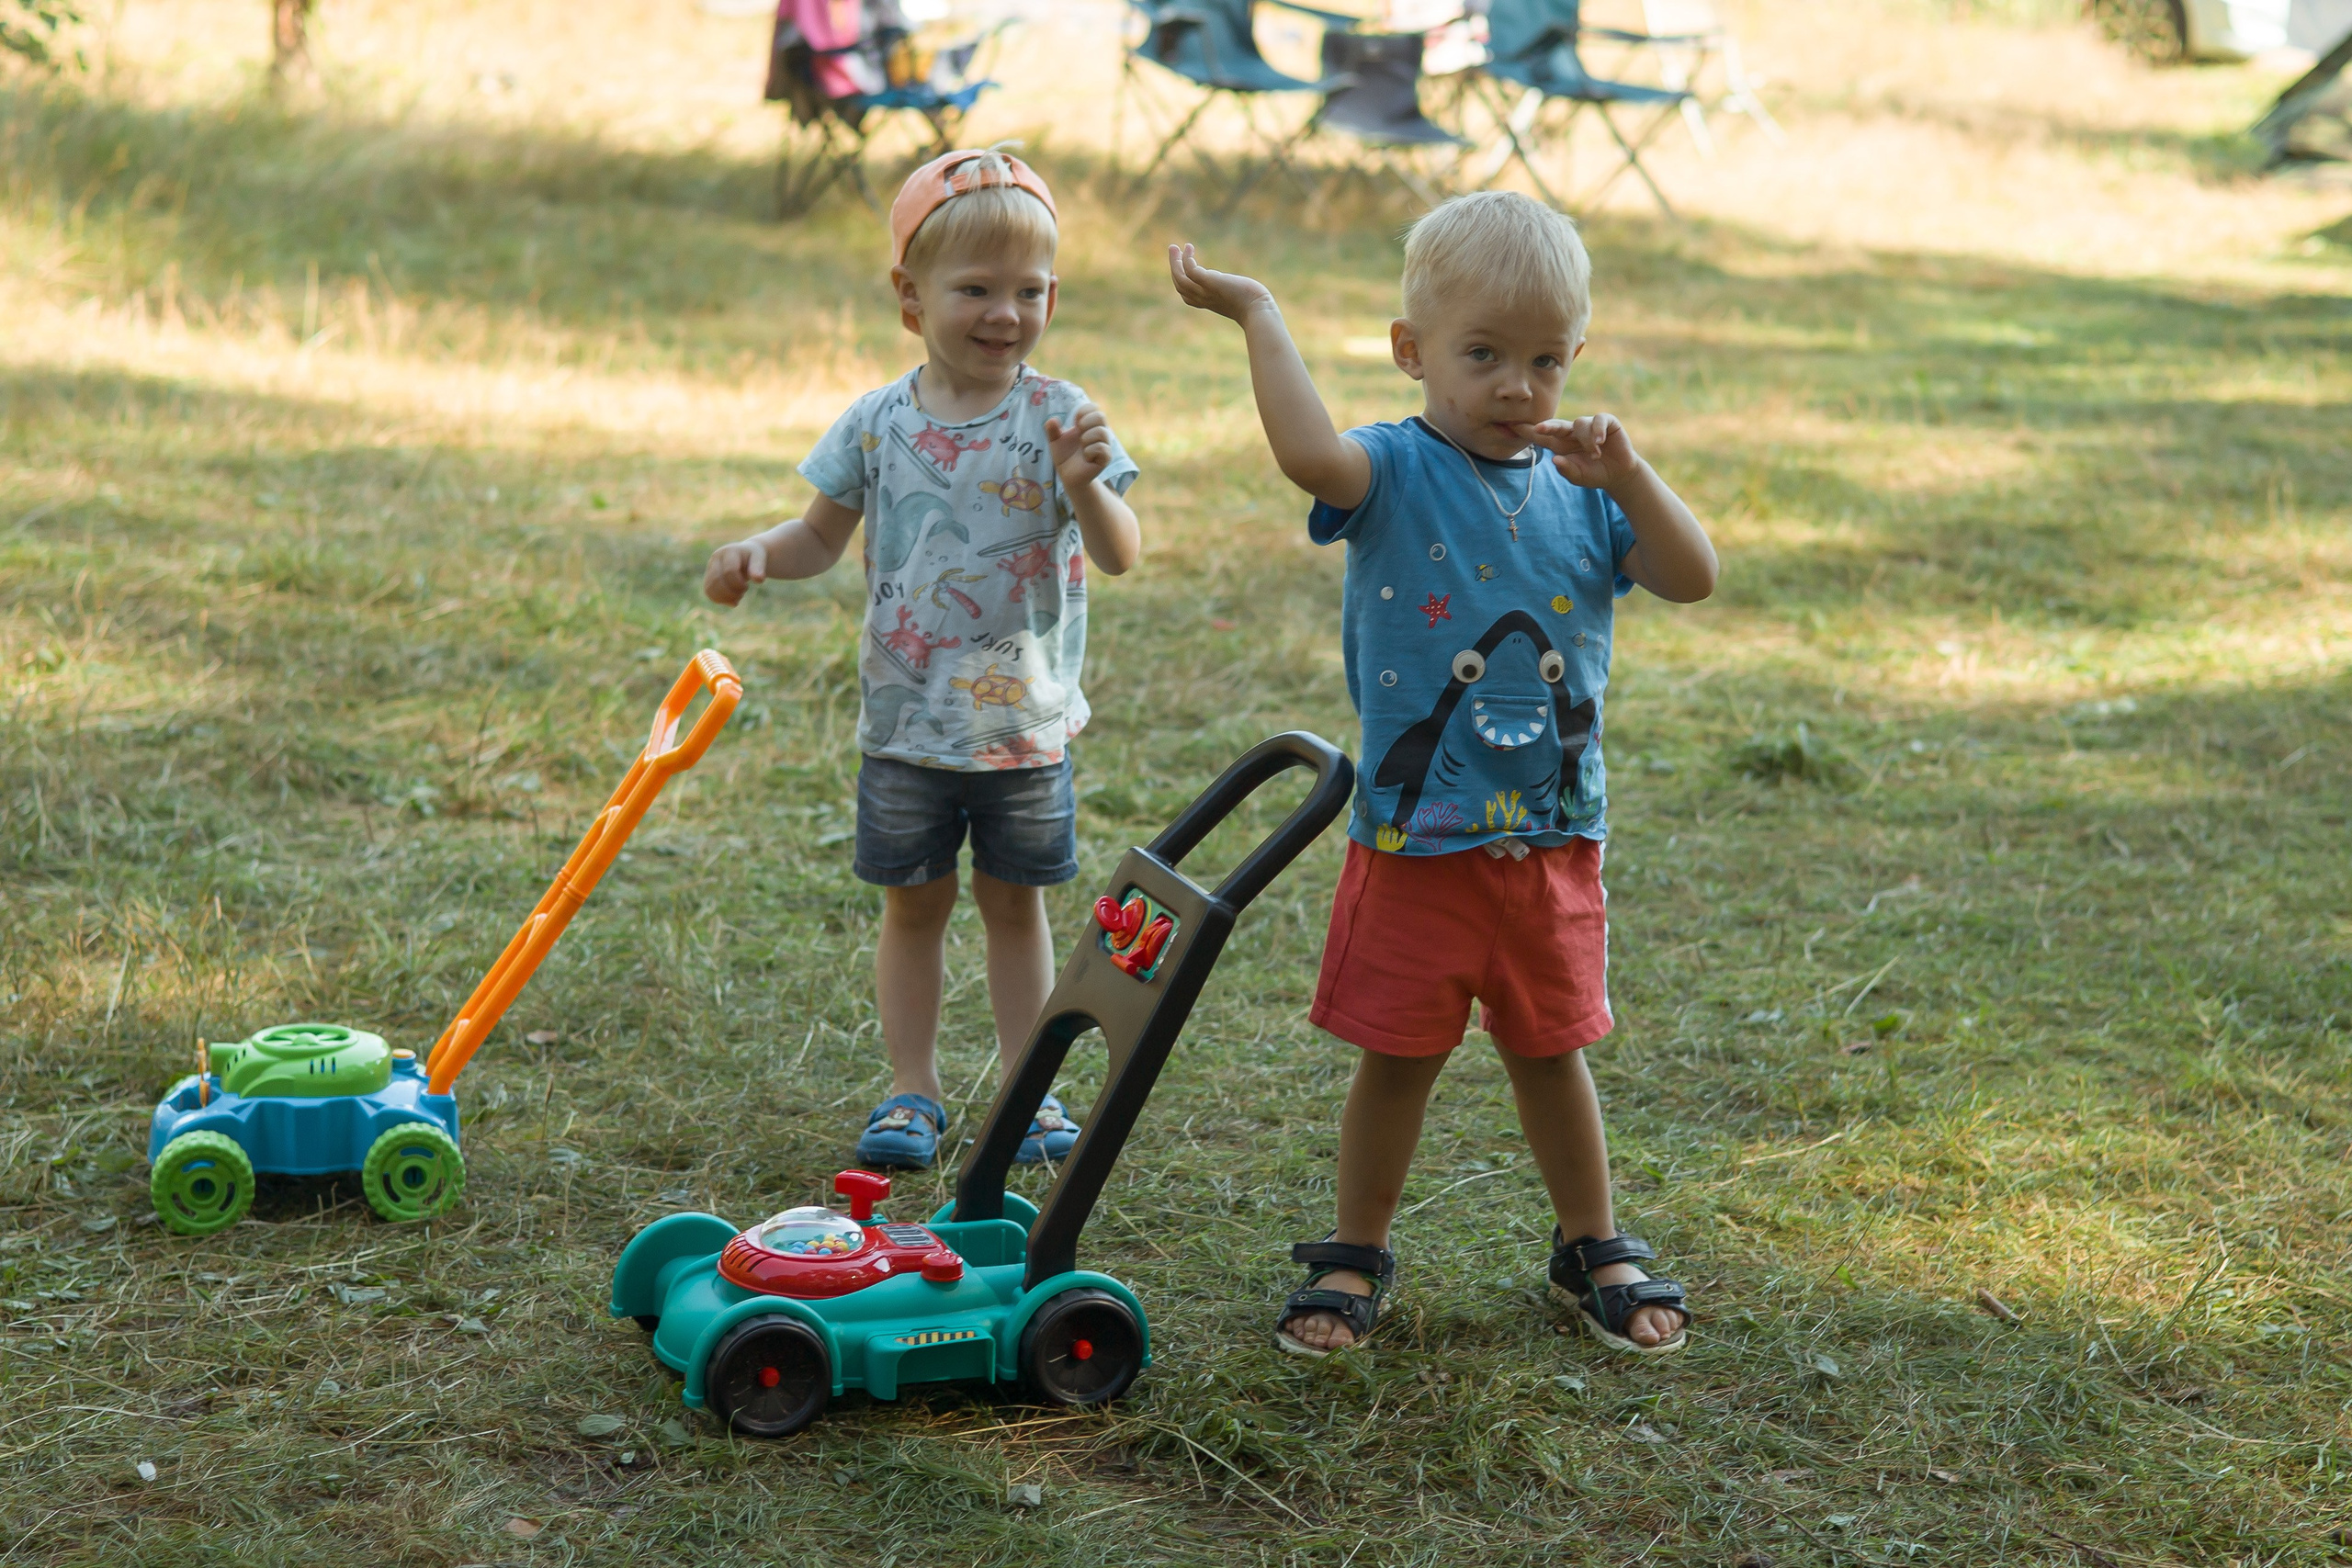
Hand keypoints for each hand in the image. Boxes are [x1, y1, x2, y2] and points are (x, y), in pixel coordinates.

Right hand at [703, 538, 766, 606]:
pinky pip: (709, 592)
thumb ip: (759, 567)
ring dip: (725, 597)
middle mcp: (715, 558)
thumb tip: (758, 579)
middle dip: (731, 592)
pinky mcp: (708, 577)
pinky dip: (720, 600)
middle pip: (717, 580)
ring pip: (710, 588)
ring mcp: (709, 568)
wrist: (745, 556)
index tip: (746, 586)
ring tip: (738, 596)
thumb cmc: (753, 557)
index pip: (729, 571)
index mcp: (728, 551)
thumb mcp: (759, 558)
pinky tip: (732, 599)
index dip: (738, 583)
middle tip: (743, 591)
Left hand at [1045, 403, 1116, 491]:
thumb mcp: (1055, 441)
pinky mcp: (1105, 458)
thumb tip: (1052, 420)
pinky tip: (1086, 456)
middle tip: (1078, 430)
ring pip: (1102, 432)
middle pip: (1101, 416)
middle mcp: (1098, 433)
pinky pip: (1102, 448)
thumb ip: (1052, 430)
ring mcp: (1103, 445)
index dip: (1084, 410)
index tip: (1075, 420)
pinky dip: (1090, 451)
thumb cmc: (1064, 456)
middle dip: (1086, 421)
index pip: (1094, 408)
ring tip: (1081, 445)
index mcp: (1088, 425)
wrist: (1068, 476)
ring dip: (1087, 437)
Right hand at [1167, 242, 1275, 322]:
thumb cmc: (1256, 306)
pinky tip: (1189, 248)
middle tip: (1173, 250)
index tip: (1185, 266)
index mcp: (1210, 303)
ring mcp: (1205, 291)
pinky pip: (1190, 270)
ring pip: (1180, 278)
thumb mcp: (1243, 298)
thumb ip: (1238, 293)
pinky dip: (1186, 259)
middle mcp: (1204, 299)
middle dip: (1174, 268)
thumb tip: (1248, 290)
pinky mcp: (1210, 282)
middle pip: (1180, 286)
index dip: (1182, 281)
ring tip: (1173, 247)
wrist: (1258, 311)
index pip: (1188, 296)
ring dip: (1174, 262)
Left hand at [1521, 414, 1642, 490]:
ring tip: (1595, 455)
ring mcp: (1588, 426)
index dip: (1526, 431)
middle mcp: (1571, 432)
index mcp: (1559, 444)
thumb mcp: (1579, 477)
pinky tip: (1599, 442)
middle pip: (1555, 425)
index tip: (1510, 427)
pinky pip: (1598, 420)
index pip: (1540, 436)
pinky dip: (1598, 430)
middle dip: (1546, 426)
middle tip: (1538, 428)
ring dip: (1587, 441)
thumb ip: (1567, 470)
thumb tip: (1555, 461)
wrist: (1618, 474)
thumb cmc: (1594, 473)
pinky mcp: (1606, 422)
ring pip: (1580, 425)